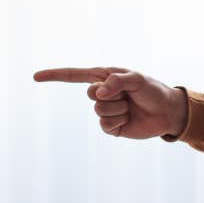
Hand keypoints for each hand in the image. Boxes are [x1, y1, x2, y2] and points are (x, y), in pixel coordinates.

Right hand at [33, 66, 188, 139]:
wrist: (167, 112)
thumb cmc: (153, 90)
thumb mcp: (137, 79)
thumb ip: (117, 81)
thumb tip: (98, 92)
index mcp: (104, 77)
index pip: (74, 75)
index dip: (54, 76)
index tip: (35, 77)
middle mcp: (102, 93)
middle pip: (90, 95)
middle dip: (111, 95)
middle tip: (127, 96)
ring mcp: (105, 111)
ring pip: (99, 111)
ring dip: (119, 110)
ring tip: (131, 108)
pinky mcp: (111, 127)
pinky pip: (105, 126)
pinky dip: (119, 122)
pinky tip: (129, 120)